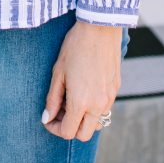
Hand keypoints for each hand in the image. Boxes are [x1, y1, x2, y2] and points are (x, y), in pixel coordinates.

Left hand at [41, 21, 122, 141]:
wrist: (100, 28)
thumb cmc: (75, 47)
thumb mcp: (58, 72)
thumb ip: (52, 99)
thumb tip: (47, 118)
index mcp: (82, 102)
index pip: (68, 133)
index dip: (55, 128)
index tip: (48, 118)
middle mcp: (99, 104)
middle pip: (84, 134)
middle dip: (70, 127)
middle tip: (60, 110)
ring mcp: (110, 97)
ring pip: (96, 123)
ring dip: (83, 119)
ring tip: (72, 98)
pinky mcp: (116, 88)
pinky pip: (104, 108)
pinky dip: (93, 107)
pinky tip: (84, 88)